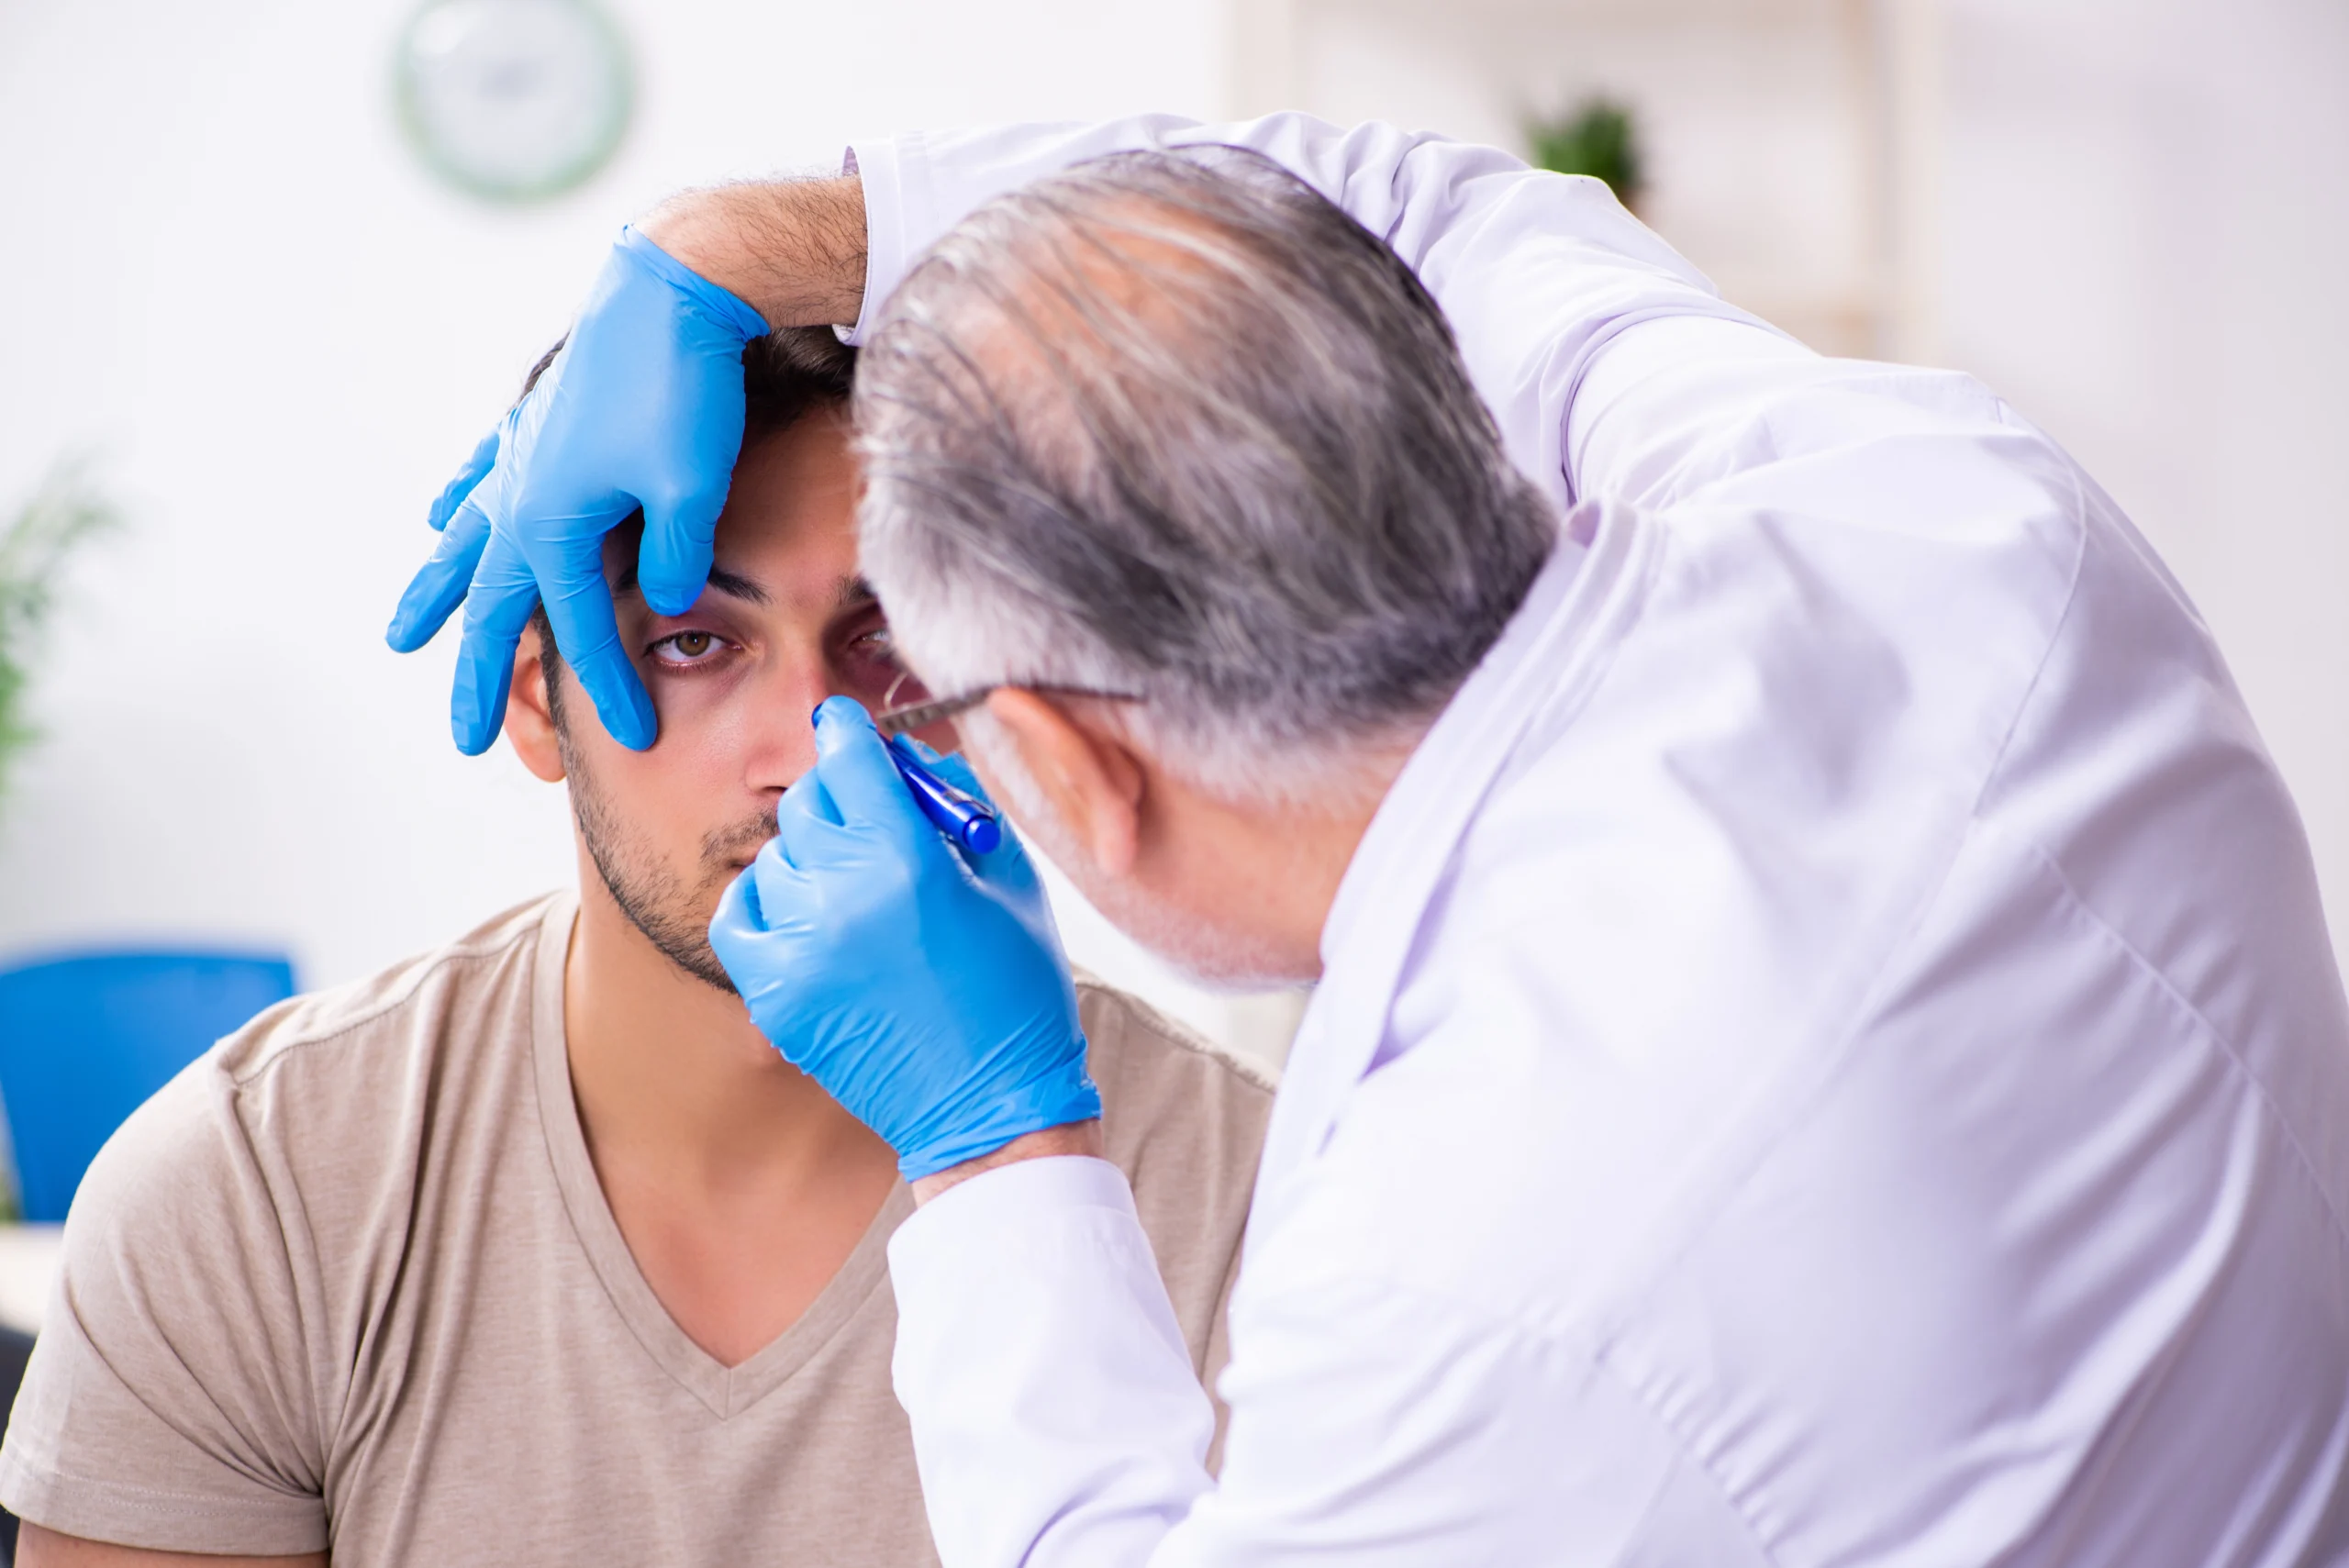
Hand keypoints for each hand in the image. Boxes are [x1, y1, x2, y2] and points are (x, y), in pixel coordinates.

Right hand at [386, 227, 769, 752]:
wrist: (671, 288)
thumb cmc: (684, 389)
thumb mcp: (690, 488)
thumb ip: (672, 556)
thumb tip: (663, 601)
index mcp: (552, 521)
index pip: (579, 628)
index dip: (609, 687)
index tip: (638, 736)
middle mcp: (519, 493)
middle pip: (490, 604)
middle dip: (478, 675)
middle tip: (463, 737)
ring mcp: (521, 454)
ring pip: (466, 541)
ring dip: (436, 592)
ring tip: (403, 637)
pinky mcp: (537, 419)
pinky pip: (484, 472)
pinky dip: (460, 500)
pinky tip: (439, 515)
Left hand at [709, 699, 1101, 1181]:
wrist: (992, 1106)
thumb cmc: (1016, 990)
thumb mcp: (1010, 879)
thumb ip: (954, 804)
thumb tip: (904, 753)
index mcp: (909, 862)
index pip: (850, 757)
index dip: (848, 732)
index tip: (847, 728)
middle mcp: (844, 898)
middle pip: (809, 801)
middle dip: (843, 801)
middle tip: (877, 828)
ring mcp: (800, 949)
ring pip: (777, 856)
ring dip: (814, 860)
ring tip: (859, 895)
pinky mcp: (773, 994)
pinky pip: (740, 912)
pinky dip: (769, 903)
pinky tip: (808, 916)